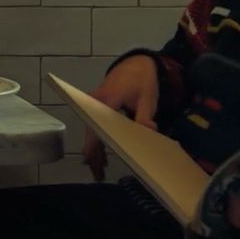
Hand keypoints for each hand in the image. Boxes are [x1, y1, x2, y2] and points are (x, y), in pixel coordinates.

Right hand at [83, 55, 158, 181]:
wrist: (136, 63)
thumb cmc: (142, 80)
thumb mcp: (148, 97)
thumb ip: (145, 115)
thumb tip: (150, 132)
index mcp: (108, 99)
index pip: (97, 124)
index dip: (93, 143)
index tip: (90, 159)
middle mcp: (95, 102)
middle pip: (91, 131)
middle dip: (94, 154)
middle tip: (98, 175)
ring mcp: (93, 104)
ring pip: (91, 131)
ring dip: (95, 150)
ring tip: (99, 172)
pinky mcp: (96, 107)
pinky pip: (94, 126)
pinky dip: (98, 141)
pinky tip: (102, 157)